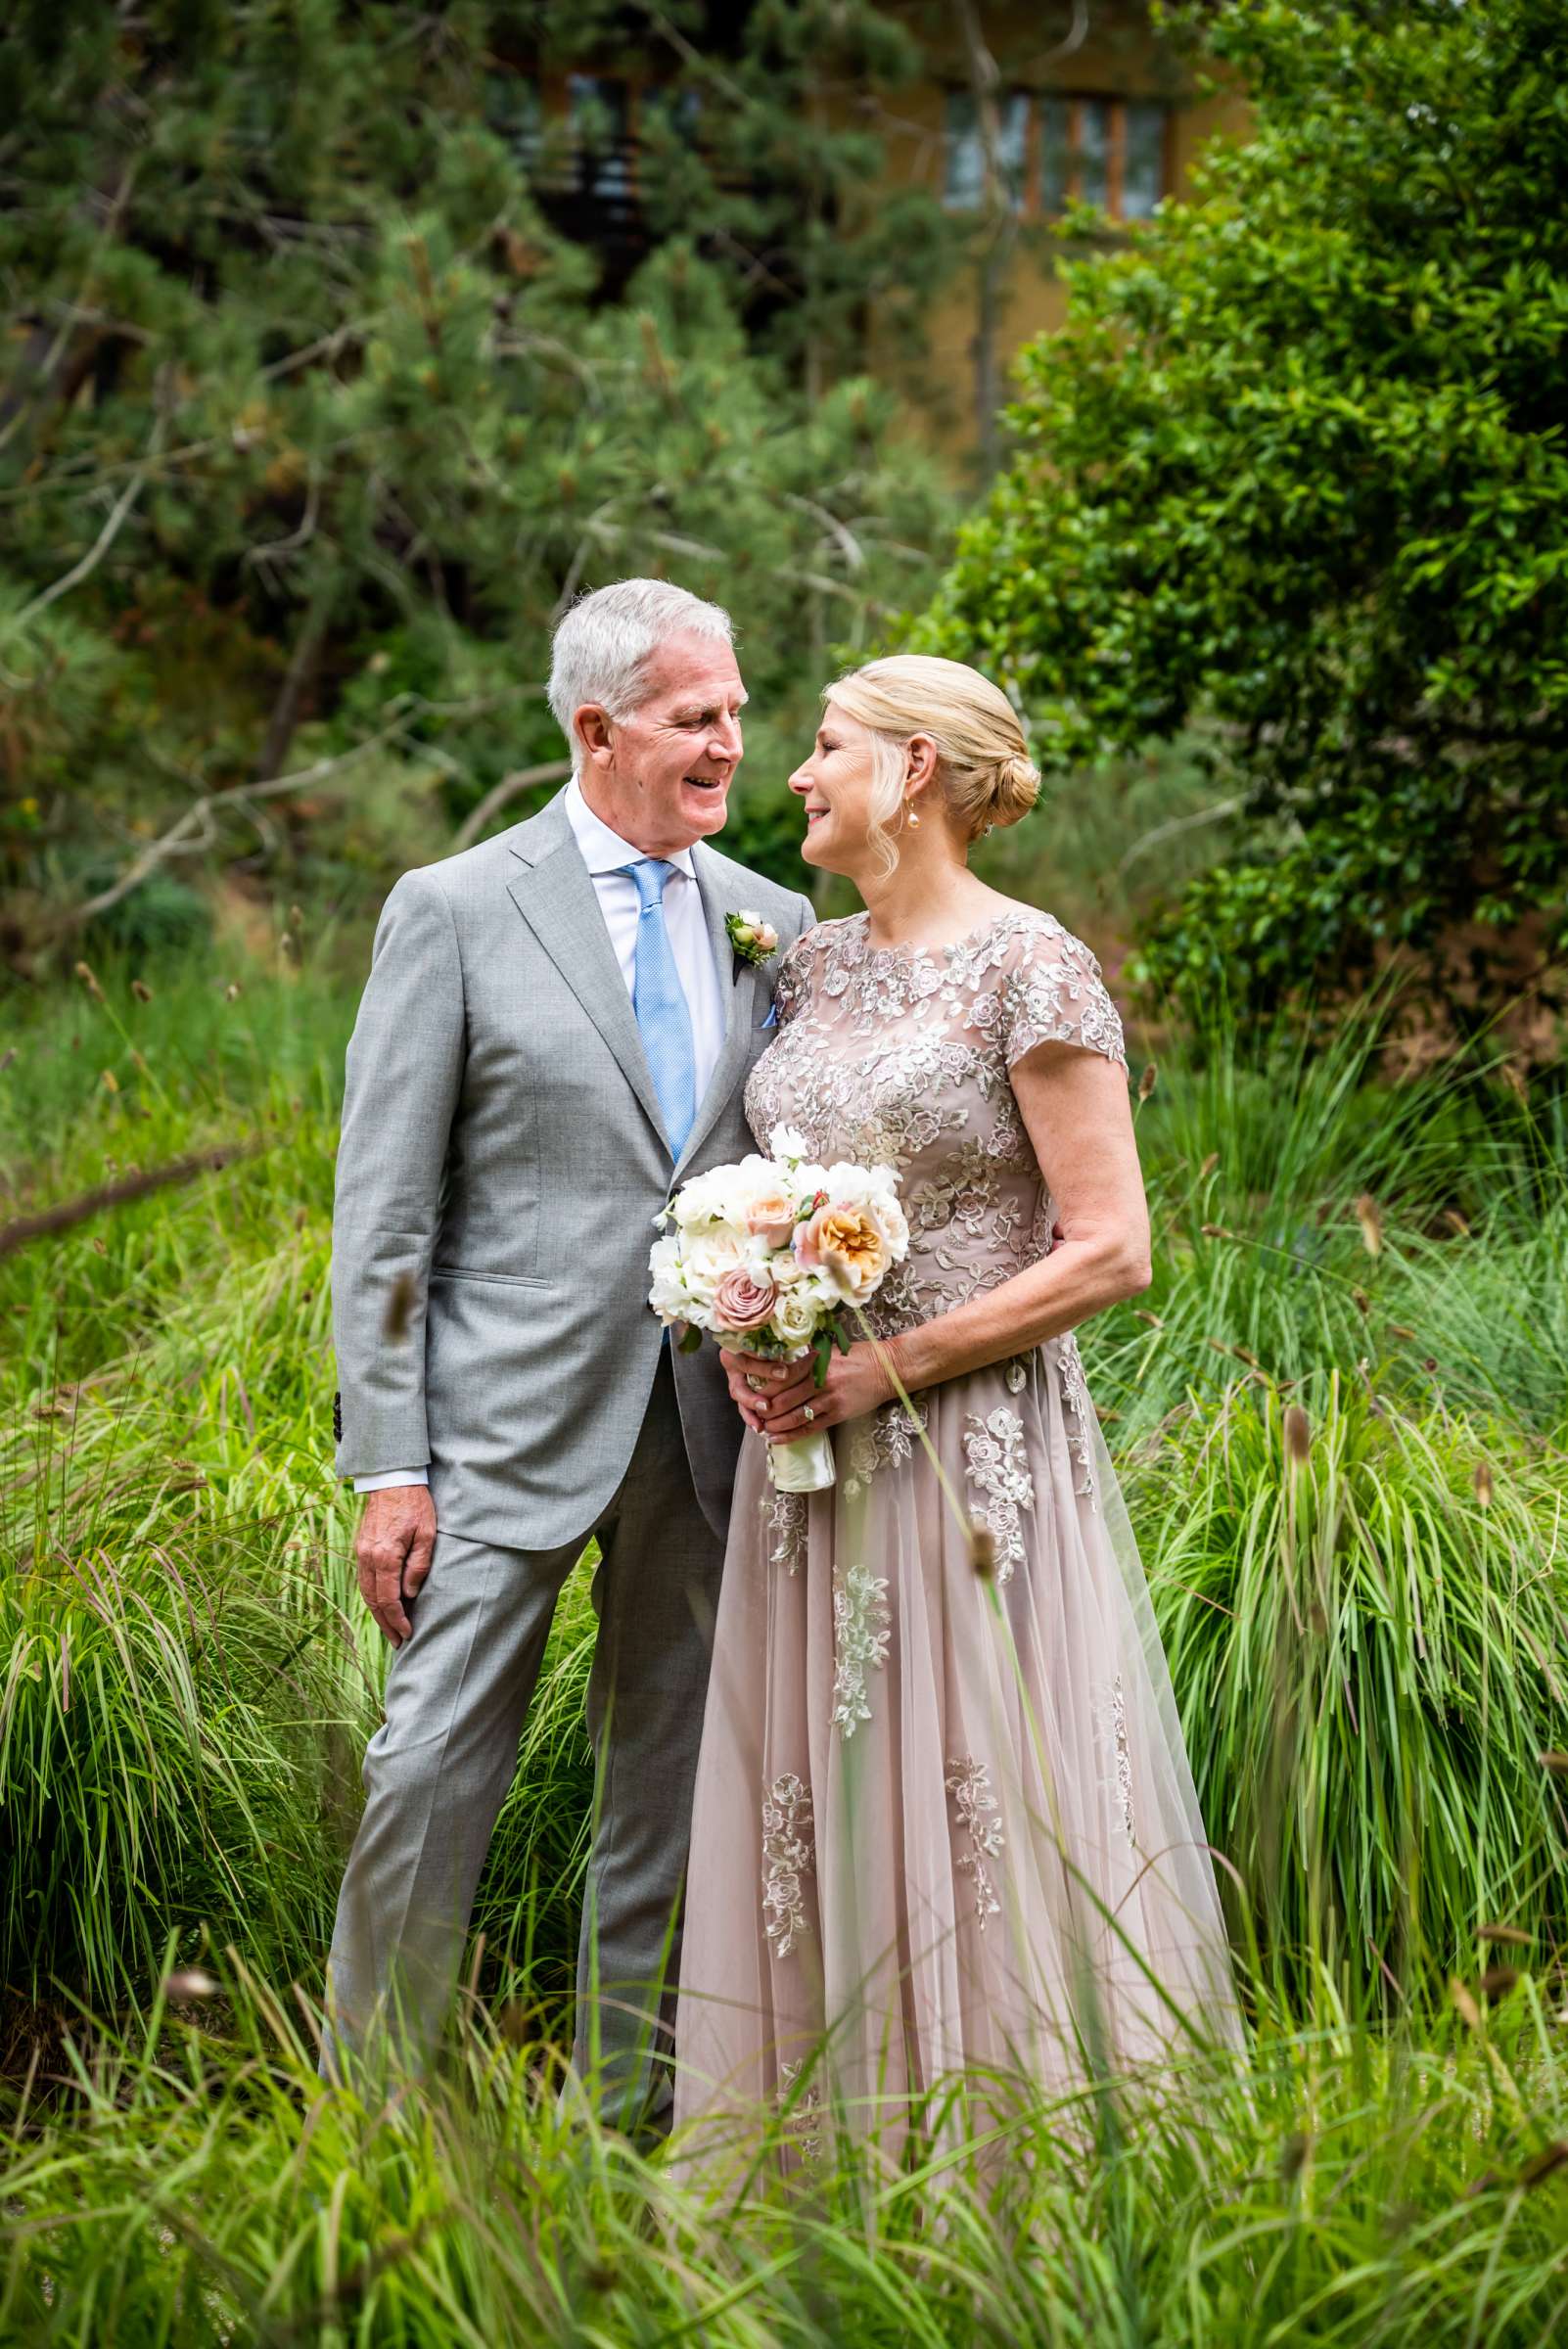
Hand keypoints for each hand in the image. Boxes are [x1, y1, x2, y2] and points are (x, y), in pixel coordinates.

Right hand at [355, 1484, 436, 1646]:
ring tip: (391, 1629)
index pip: (388, 1599)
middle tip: (398, 1642)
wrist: (392, 1479)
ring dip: (377, 1613)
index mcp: (384, 1556)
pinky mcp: (361, 1548)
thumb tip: (410, 1594)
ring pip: (366, 1592)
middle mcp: (367, 1557)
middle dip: (386, 1624)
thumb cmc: (415, 1505)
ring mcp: (361, 1552)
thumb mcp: (427, 1534)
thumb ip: (419, 1566)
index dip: (398, 1620)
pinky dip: (372, 1597)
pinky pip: (364, 1580)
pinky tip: (382, 1605)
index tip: (408, 1633)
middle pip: (374, 1601)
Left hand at [720, 1339, 895, 1439]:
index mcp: (815, 1361)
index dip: (764, 1389)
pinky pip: (810, 1427)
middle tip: (753, 1415)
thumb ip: (807, 1356)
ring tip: (762, 1429)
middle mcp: (820, 1380)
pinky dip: (791, 1435)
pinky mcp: (838, 1414)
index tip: (753, 1394)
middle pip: (784, 1399)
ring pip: (795, 1416)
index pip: (781, 1377)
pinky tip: (778, 1439)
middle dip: (765, 1410)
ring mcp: (830, 1399)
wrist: (887, 1370)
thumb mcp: (830, 1349)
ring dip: (775, 1425)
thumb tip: (781, 1363)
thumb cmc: (858, 1357)